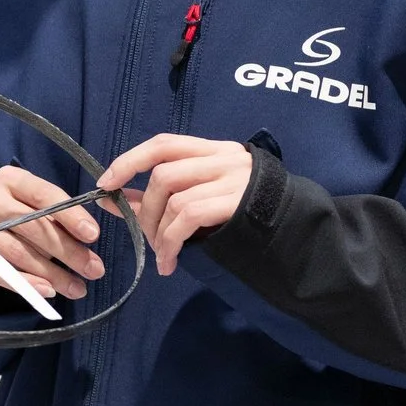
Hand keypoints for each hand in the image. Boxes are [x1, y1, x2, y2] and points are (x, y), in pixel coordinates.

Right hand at [0, 165, 107, 298]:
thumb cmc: (16, 217)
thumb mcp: (35, 207)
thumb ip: (57, 218)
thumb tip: (87, 239)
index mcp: (10, 179)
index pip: (44, 195)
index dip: (71, 215)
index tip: (93, 235)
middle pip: (33, 226)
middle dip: (68, 251)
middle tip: (93, 269)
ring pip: (18, 253)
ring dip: (52, 274)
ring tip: (77, 287)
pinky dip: (25, 283)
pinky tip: (47, 291)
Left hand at [97, 134, 254, 275]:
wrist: (298, 231)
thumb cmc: (244, 216)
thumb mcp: (204, 198)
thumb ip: (160, 197)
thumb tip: (113, 198)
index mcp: (214, 151)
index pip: (163, 144)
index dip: (130, 160)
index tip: (107, 183)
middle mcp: (224, 159)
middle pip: (165, 175)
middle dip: (146, 211)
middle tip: (145, 238)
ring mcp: (234, 180)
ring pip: (175, 198)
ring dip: (158, 232)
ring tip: (161, 254)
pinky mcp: (238, 204)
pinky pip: (189, 218)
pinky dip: (171, 243)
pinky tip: (169, 262)